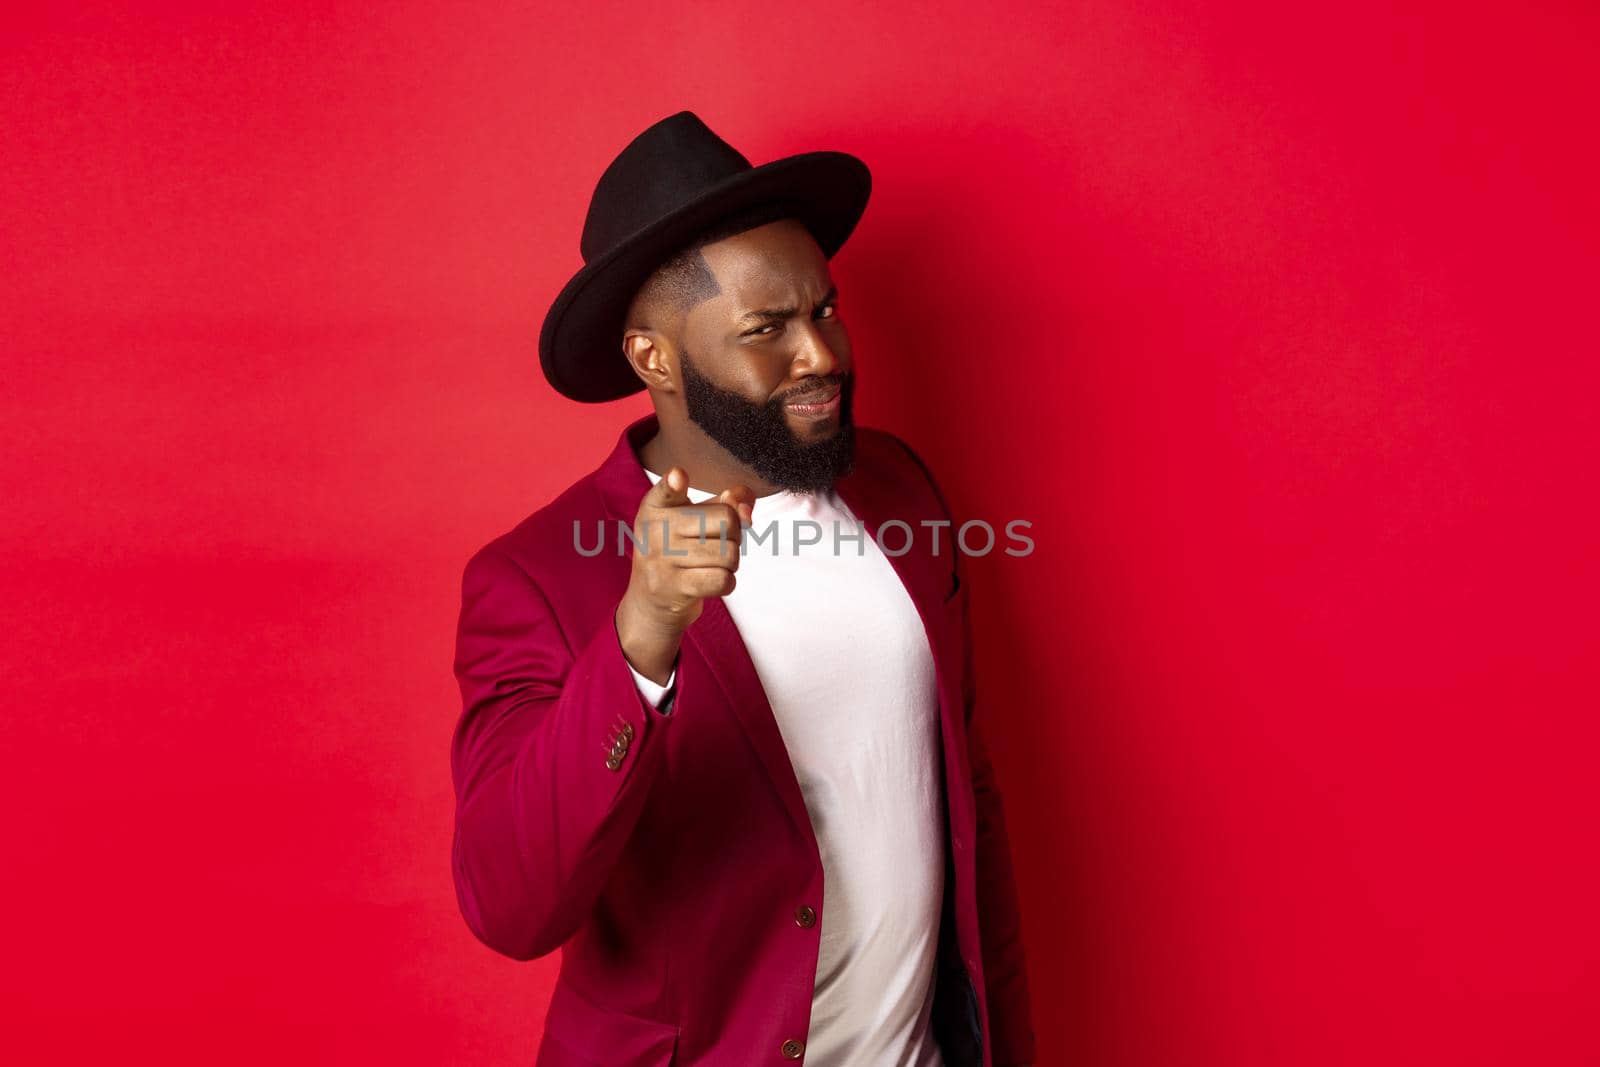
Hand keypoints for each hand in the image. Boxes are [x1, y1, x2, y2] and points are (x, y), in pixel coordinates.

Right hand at [614, 467, 753, 683]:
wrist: (650, 601)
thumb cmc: (681, 551)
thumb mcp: (697, 519)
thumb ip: (728, 502)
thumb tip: (747, 511)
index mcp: (657, 505)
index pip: (668, 490)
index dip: (675, 483)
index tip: (678, 476)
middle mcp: (655, 530)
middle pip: (727, 520)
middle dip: (735, 536)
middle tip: (716, 544)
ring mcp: (662, 560)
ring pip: (729, 553)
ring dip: (731, 562)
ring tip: (713, 564)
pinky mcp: (673, 588)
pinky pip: (723, 580)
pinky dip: (727, 582)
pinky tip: (713, 581)